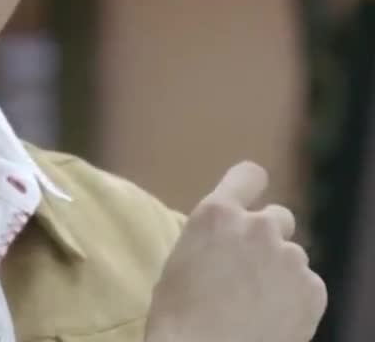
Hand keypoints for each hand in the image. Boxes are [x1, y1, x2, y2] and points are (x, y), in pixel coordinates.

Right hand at [145, 161, 326, 341]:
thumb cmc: (179, 313)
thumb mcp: (183, 258)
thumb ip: (213, 237)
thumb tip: (228, 239)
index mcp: (217, 214)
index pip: (249, 175)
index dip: (251, 186)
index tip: (250, 200)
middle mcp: (257, 226)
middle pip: (277, 217)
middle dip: (266, 237)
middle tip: (249, 269)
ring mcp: (289, 257)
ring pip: (292, 256)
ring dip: (279, 271)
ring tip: (256, 303)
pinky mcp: (313, 289)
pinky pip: (307, 285)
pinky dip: (294, 299)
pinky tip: (271, 317)